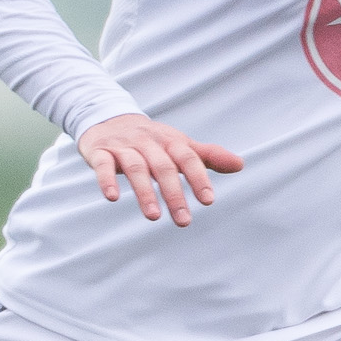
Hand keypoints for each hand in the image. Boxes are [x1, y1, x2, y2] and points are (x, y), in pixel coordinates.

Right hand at [75, 113, 244, 228]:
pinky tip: (111, 197)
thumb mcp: (178, 145)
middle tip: (184, 221)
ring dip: (144, 192)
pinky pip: (103, 165)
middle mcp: (147, 142)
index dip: (198, 178)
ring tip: (153, 216)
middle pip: (163, 167)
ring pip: (136, 168)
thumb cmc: (150, 140)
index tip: (208, 201)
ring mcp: (123, 147)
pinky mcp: (100, 152)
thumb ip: (206, 156)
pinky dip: (107, 180)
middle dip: (174, 194)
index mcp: (169, 141)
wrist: (107, 118)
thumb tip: (240, 165)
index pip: (188, 158)